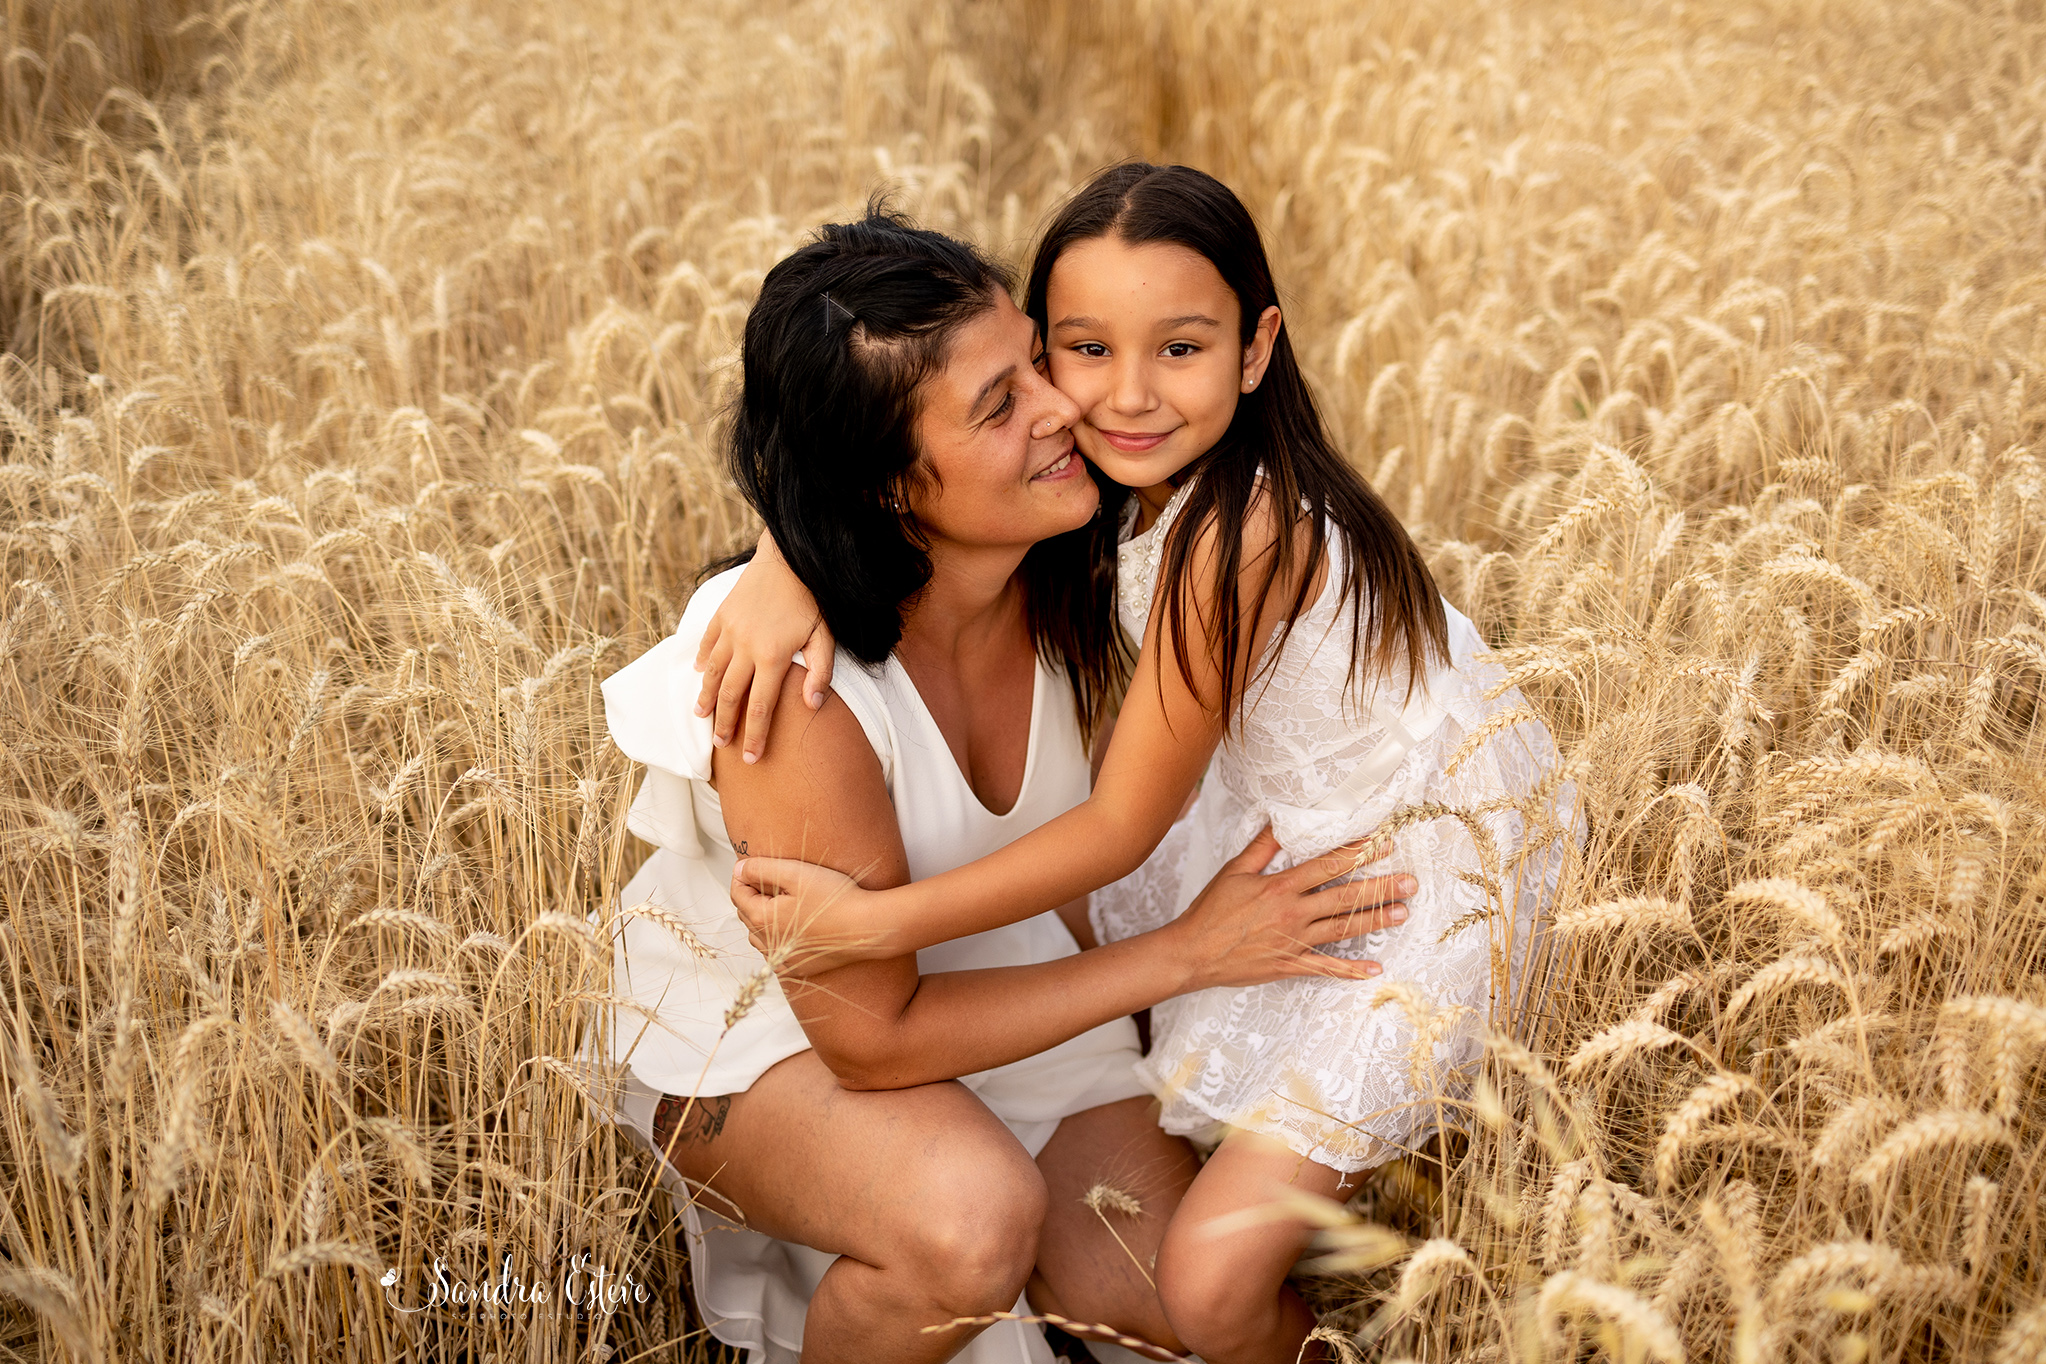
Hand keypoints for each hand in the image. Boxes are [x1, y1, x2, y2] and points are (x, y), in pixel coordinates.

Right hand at [694, 530, 835, 762]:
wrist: (790, 557)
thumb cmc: (812, 600)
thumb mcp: (825, 636)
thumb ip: (820, 672)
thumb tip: (813, 705)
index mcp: (773, 656)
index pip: (760, 707)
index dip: (755, 736)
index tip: (750, 758)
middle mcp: (746, 646)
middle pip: (731, 695)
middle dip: (725, 724)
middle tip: (720, 745)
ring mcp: (730, 629)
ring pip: (712, 672)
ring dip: (707, 697)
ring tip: (702, 716)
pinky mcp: (722, 614)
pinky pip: (707, 643)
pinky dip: (702, 661)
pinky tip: (699, 674)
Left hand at [730, 856, 893, 970]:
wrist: (867, 928)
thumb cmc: (835, 900)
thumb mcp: (795, 873)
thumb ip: (761, 869)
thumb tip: (738, 870)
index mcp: (763, 919)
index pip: (737, 894)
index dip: (742, 876)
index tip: (753, 866)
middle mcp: (768, 943)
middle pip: (746, 914)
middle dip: (752, 895)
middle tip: (770, 879)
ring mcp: (783, 959)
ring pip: (758, 936)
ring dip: (761, 919)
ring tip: (780, 902)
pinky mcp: (799, 967)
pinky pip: (775, 955)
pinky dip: (775, 941)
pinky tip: (789, 930)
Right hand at [1166, 826, 1412, 991]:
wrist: (1193, 953)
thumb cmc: (1211, 909)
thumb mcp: (1234, 871)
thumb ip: (1262, 847)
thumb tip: (1281, 820)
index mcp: (1281, 886)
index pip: (1328, 865)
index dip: (1358, 853)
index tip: (1384, 843)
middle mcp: (1293, 913)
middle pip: (1345, 897)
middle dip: (1380, 888)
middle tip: (1410, 882)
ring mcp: (1294, 941)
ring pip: (1342, 929)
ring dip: (1375, 920)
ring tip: (1403, 913)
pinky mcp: (1289, 964)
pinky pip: (1326, 968)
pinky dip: (1350, 970)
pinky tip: (1375, 968)